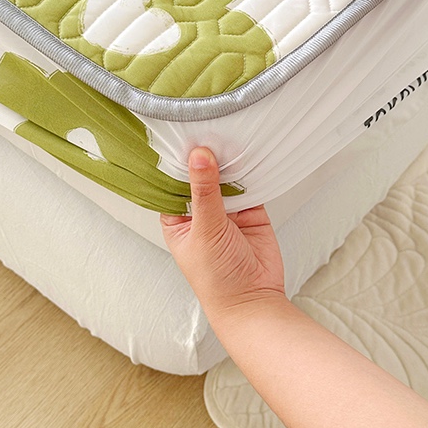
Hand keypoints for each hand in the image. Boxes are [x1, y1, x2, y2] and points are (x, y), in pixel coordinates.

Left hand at [160, 147, 286, 325]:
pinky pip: (250, 184)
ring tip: (229, 134)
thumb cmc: (217, 280)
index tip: (183, 134)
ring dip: (228, 162)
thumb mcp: (205, 231)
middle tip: (208, 126)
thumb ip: (204, 192)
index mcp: (177, 218)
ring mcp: (226, 210)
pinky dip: (251, 171)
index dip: (178, 160)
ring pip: (226, 177)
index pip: (172, 181)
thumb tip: (199, 157)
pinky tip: (249, 154)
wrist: (254, 300)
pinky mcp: (250, 210)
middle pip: (200, 175)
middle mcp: (200, 212)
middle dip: (205, 157)